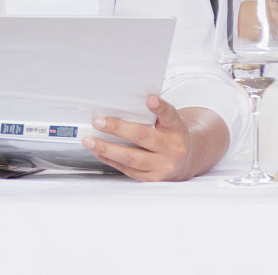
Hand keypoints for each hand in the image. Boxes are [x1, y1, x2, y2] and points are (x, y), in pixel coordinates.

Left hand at [82, 97, 227, 181]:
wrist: (187, 160)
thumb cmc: (171, 135)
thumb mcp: (169, 122)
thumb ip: (153, 114)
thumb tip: (122, 103)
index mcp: (177, 129)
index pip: (170, 116)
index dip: (160, 107)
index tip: (150, 100)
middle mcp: (173, 148)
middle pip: (143, 137)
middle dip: (118, 129)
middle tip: (98, 121)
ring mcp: (163, 166)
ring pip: (132, 158)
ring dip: (107, 149)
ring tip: (90, 141)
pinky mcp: (153, 178)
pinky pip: (129, 170)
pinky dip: (111, 160)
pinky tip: (99, 152)